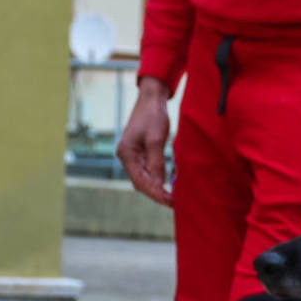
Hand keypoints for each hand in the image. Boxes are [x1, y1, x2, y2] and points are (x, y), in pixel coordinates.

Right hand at [116, 77, 172, 205]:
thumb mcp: (156, 139)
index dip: (154, 193)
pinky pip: (148, 170)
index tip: (169, 200)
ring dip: (157, 187)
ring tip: (173, 196)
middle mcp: (126, 156)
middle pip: (140, 182)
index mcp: (126, 153)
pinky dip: (158, 178)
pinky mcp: (140, 153)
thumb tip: (159, 185)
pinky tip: (169, 183)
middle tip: (174, 202)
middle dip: (156, 193)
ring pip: (144, 178)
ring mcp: (133, 156)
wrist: (151, 98)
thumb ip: (156, 163)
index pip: (139, 180)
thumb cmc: (153, 115)